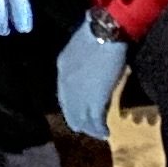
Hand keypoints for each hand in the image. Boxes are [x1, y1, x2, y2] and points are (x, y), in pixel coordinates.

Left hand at [56, 10, 131, 139]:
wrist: (105, 33)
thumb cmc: (97, 35)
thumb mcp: (80, 50)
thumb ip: (80, 66)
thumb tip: (89, 76)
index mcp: (62, 69)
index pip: (64, 96)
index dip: (73, 107)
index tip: (81, 113)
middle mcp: (66, 85)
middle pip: (70, 111)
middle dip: (80, 122)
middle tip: (90, 129)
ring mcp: (79, 94)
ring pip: (81, 119)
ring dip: (91, 129)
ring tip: (99, 133)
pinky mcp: (94, 100)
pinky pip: (95, 121)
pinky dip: (100, 129)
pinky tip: (105, 132)